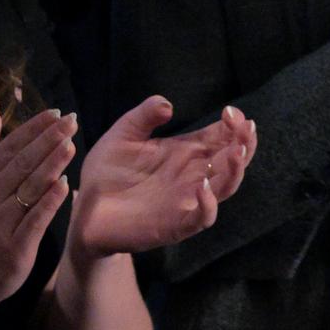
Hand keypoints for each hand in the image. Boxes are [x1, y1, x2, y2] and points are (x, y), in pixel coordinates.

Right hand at [0, 107, 74, 309]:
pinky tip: (65, 184)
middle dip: (47, 140)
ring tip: (71, 144)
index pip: (8, 148)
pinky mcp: (14, 248)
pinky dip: (50, 201)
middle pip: (21, 164)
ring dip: (52, 164)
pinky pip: (35, 220)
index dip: (32, 129)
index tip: (55, 114)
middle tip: (71, 121)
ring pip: (30, 188)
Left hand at [72, 97, 256, 257]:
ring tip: (237, 150)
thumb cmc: (106, 172)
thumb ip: (143, 116)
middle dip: (244, 142)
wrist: (84, 209)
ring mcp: (187, 201)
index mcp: (185, 153)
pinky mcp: (175, 225)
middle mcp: (192, 176)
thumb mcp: (123, 135)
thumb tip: (168, 105)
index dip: (233, 126)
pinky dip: (208, 204)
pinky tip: (202, 186)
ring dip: (236, 170)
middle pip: (232, 160)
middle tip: (245, 126)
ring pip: (225, 187)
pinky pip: (202, 218)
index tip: (231, 112)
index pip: (221, 138)